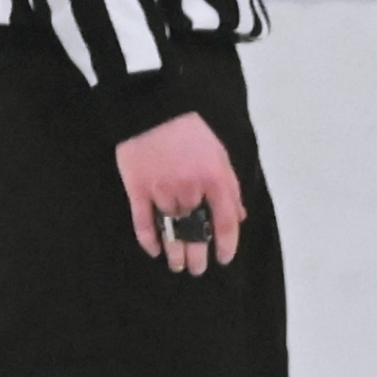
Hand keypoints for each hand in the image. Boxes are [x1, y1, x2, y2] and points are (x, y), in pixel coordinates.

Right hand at [114, 111, 244, 275]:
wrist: (151, 108)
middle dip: (198, 257)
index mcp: (213, 178)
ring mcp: (161, 190)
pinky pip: (143, 223)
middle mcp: (189, 189)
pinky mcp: (137, 189)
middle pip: (196, 234)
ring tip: (178, 265)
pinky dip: (149, 241)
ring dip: (175, 254)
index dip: (227, 245)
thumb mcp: (219, 153)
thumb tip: (238, 216)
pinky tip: (155, 251)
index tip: (223, 259)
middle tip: (197, 268)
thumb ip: (230, 186)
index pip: (225, 222)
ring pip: (171, 232)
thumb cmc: (189, 131)